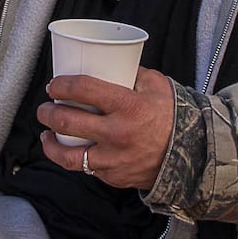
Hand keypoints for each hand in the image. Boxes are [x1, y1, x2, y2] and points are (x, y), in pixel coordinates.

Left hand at [36, 67, 173, 190]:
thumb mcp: (155, 85)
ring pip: (68, 155)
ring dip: (51, 143)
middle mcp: (117, 134)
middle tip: (45, 108)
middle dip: (48, 113)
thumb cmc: (172, 115)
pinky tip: (69, 150)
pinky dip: (76, 159)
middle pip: (68, 122)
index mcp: (127, 106)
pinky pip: (87, 169)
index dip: (62, 85)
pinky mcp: (114, 177)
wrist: (192, 154)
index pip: (83, 89)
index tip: (54, 85)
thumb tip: (107, 62)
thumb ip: (130, 73)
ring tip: (46, 134)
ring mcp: (114, 159)